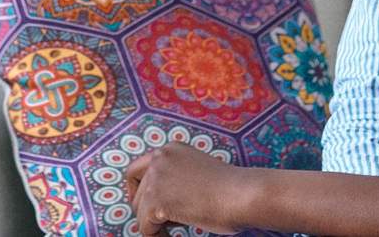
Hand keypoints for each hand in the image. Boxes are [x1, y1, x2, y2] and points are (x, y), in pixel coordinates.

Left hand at [123, 142, 251, 235]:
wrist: (242, 194)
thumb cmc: (230, 189)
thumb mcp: (197, 171)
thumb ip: (175, 178)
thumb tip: (157, 202)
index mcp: (170, 150)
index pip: (136, 170)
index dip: (138, 192)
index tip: (147, 207)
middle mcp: (159, 158)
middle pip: (136, 193)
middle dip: (147, 210)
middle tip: (166, 223)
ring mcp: (156, 178)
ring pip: (139, 212)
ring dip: (154, 224)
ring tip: (174, 230)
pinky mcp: (156, 201)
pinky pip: (144, 228)